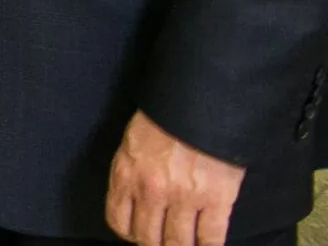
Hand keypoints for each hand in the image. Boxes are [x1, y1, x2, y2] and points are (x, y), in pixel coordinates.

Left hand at [105, 110, 243, 245]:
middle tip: (164, 240)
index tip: (139, 234)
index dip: (130, 234)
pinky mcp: (216, 200)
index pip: (119, 221)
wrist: (199, 103)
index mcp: (126, 175)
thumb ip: (131, 174)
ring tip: (186, 244)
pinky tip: (208, 245)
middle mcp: (151, 191)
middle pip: (149, 238)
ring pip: (178, 243)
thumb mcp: (133, 144)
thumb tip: (135, 203)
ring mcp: (184, 198)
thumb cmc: (164, 119)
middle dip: (156, 244)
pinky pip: (211, 238)